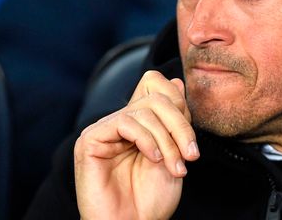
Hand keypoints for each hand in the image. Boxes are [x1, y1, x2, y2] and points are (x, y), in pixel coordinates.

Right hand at [74, 70, 199, 219]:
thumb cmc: (150, 200)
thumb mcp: (175, 153)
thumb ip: (175, 119)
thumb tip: (175, 81)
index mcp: (140, 124)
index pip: (157, 86)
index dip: (179, 104)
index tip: (191, 139)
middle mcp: (121, 123)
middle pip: (156, 97)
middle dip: (180, 125)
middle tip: (191, 155)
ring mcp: (104, 130)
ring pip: (144, 110)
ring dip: (168, 140)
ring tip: (175, 166)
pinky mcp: (90, 140)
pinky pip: (124, 122)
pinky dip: (147, 139)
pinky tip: (154, 160)